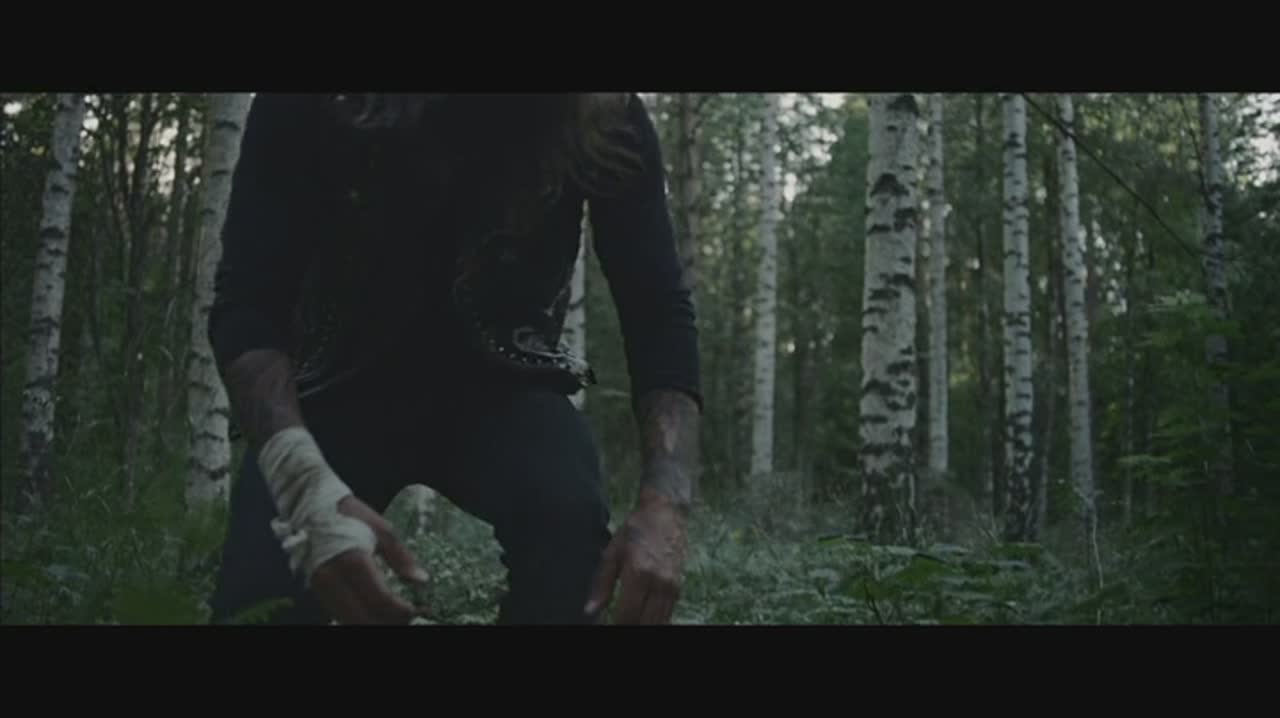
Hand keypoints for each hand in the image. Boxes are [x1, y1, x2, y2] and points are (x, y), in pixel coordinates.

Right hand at [308, 495, 430, 624]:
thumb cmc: (350, 514)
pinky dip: (361, 618)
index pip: (380, 600)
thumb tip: (422, 580)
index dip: (402, 611)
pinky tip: (376, 611)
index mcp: (353, 561)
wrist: (311, 507)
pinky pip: (340, 615)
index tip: (418, 609)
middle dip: (390, 622)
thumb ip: (401, 557)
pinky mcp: (317, 592)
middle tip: (409, 616)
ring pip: (351, 621)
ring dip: (375, 622)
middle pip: (364, 619)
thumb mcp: (381, 529)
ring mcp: (321, 589)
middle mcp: (333, 580)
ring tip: (395, 615)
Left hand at [585, 492, 687, 623]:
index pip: (626, 614)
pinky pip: (667, 613)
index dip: (613, 625)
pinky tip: (643, 618)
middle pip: (644, 622)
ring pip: (658, 621)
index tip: (602, 625)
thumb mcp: (612, 551)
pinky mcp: (678, 587)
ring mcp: (671, 586)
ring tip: (626, 621)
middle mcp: (658, 583)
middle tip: (614, 624)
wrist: (666, 513)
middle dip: (627, 626)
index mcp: (638, 573)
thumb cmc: (636, 529)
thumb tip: (590, 610)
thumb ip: (602, 583)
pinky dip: (655, 620)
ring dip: (642, 625)